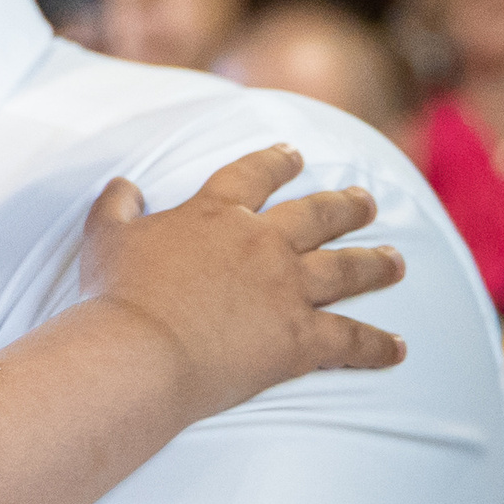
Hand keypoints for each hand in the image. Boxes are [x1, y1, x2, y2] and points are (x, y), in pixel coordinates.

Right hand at [79, 145, 405, 420]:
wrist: (141, 350)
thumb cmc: (117, 294)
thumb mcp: (105, 236)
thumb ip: (117, 204)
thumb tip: (125, 184)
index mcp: (215, 214)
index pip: (254, 176)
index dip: (276, 162)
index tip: (294, 153)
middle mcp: (262, 243)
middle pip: (316, 216)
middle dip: (345, 206)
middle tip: (366, 201)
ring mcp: (287, 289)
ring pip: (346, 269)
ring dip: (375, 264)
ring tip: (396, 261)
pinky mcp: (301, 338)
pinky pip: (350, 339)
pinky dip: (376, 345)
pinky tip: (398, 347)